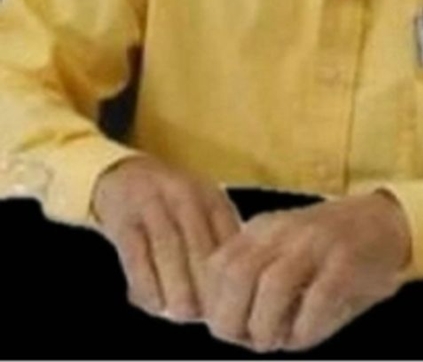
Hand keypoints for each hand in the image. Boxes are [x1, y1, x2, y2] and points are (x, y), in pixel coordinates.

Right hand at [91, 154, 241, 321]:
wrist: (124, 174)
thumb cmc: (172, 203)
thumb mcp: (202, 208)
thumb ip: (219, 239)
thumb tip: (232, 289)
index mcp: (210, 195)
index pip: (229, 235)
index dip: (232, 273)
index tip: (232, 300)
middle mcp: (184, 195)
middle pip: (201, 243)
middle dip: (206, 284)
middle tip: (209, 314)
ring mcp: (152, 204)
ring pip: (169, 249)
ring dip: (178, 286)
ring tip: (184, 315)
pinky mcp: (124, 219)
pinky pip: (136, 255)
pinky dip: (146, 284)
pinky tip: (155, 305)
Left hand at [202, 189, 411, 352]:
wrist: (386, 221)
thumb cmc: (330, 252)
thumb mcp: (284, 253)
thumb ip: (253, 279)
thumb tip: (224, 325)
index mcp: (263, 230)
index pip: (216, 266)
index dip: (215, 306)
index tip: (232, 329)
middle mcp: (285, 231)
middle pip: (237, 273)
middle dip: (232, 319)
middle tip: (250, 340)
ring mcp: (317, 242)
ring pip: (274, 284)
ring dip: (268, 325)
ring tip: (278, 341)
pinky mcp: (347, 259)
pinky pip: (319, 297)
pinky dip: (306, 327)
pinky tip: (307, 335)